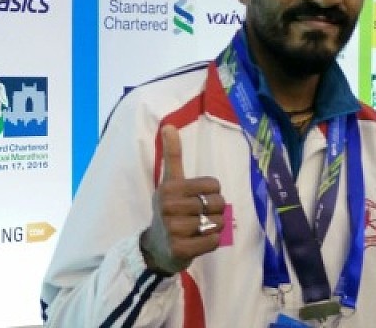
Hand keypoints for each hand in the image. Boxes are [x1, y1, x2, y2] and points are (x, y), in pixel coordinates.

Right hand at [140, 125, 224, 274]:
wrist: (157, 247)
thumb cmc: (169, 210)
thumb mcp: (169, 182)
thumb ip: (172, 155)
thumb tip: (169, 125)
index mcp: (169, 188)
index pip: (214, 185)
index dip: (212, 193)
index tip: (196, 200)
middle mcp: (169, 207)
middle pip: (218, 204)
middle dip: (215, 211)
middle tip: (199, 217)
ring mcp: (173, 230)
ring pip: (218, 223)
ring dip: (214, 227)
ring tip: (198, 229)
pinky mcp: (181, 249)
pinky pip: (214, 241)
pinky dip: (212, 241)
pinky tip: (198, 241)